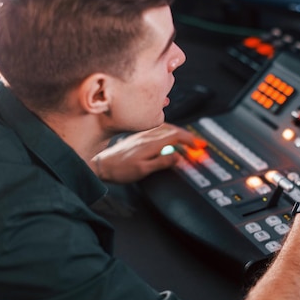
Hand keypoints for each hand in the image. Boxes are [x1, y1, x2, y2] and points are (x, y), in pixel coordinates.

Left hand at [91, 123, 206, 183]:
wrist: (101, 166)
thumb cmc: (120, 170)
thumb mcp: (143, 170)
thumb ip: (162, 162)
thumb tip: (178, 156)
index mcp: (151, 143)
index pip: (176, 136)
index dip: (190, 140)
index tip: (198, 146)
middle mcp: (147, 136)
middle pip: (173, 130)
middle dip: (188, 136)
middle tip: (198, 144)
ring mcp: (142, 135)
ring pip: (166, 128)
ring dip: (179, 133)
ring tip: (187, 140)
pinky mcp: (138, 137)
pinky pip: (158, 130)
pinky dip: (169, 132)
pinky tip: (169, 137)